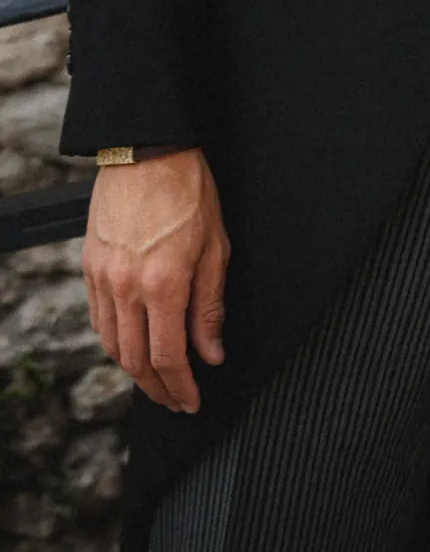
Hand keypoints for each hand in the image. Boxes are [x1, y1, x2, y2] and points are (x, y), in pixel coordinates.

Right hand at [84, 148, 228, 413]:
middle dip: (158, 389)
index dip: (181, 387)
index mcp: (163, 283)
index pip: (168, 357)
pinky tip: (132, 345)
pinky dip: (114, 341)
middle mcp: (126, 287)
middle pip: (136, 361)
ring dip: (134, 371)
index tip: (192, 400)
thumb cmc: (188, 190)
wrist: (147, 151)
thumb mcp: (216, 246)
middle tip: (176, 400)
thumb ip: (210, 305)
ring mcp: (103, 278)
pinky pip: (98, 319)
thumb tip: (211, 352)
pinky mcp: (90, 267)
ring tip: (157, 380)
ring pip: (112, 345)